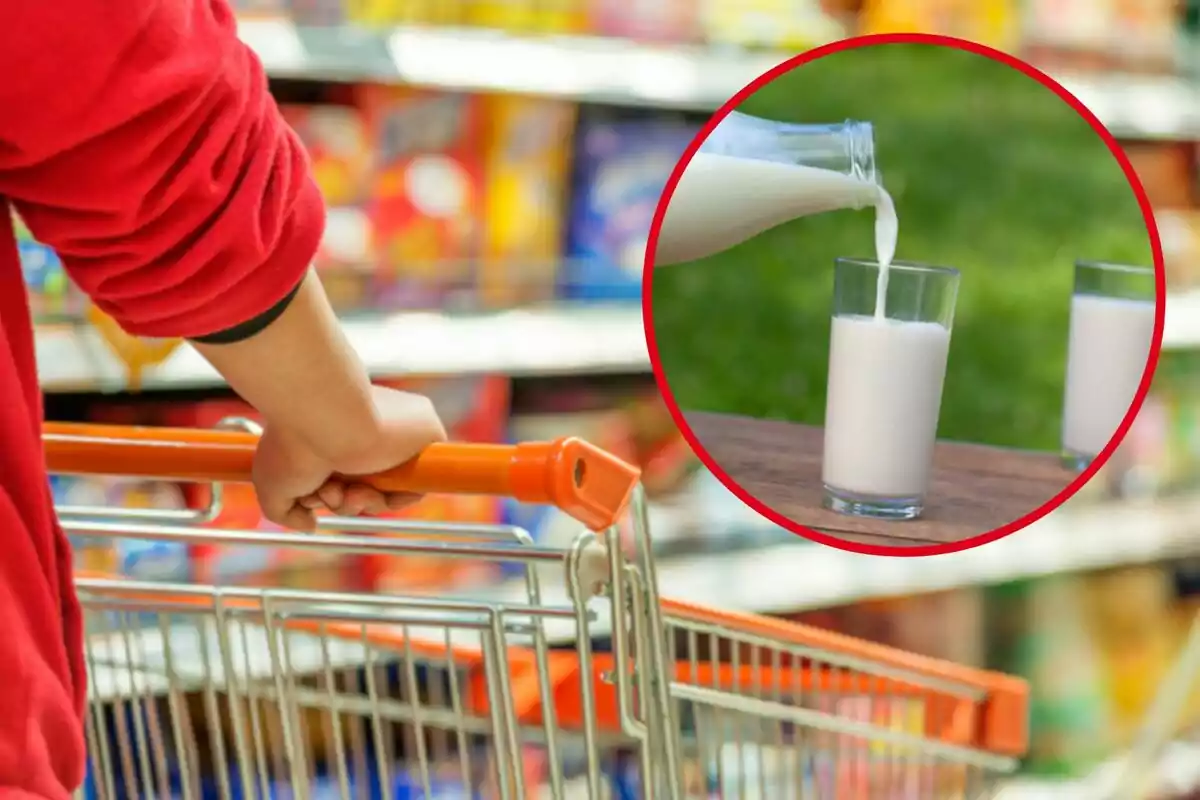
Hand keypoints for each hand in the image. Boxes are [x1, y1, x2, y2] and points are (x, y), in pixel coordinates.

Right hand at [251, 385, 446, 529]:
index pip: (346, 478)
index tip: (315, 495)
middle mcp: (369, 432)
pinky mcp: (427, 434)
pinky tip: (366, 489)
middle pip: (367, 489)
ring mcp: (398, 436)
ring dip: (360, 503)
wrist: (324, 415)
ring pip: (389, 492)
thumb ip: (288, 512)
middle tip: (326, 493)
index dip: (331, 496)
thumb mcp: (272, 484)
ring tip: (338, 488)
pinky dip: (394, 499)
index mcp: (340, 434)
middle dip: (343, 502)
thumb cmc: (293, 442)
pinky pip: (419, 485)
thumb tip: (312, 524)